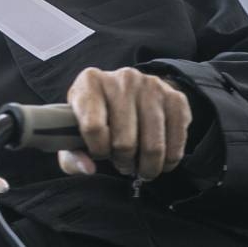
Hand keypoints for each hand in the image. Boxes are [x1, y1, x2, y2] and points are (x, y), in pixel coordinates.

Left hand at [59, 67, 192, 179]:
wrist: (127, 89)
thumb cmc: (96, 113)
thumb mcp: (74, 128)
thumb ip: (71, 154)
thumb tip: (88, 168)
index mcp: (90, 83)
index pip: (93, 127)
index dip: (97, 150)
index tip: (100, 153)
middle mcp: (122, 79)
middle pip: (124, 142)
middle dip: (123, 162)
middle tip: (123, 164)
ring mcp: (151, 87)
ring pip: (152, 146)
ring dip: (147, 166)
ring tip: (141, 167)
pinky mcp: (175, 97)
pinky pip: (176, 142)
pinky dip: (169, 160)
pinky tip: (161, 160)